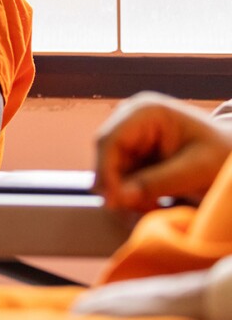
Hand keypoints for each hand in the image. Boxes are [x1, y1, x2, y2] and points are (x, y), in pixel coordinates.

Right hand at [92, 92, 231, 211]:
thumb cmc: (224, 158)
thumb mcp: (196, 170)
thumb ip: (158, 182)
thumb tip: (119, 198)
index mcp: (146, 111)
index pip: (110, 141)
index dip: (106, 172)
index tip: (113, 203)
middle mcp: (131, 119)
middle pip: (106, 156)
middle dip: (117, 186)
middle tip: (135, 214)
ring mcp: (131, 136)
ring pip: (110, 170)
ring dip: (125, 194)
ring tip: (153, 209)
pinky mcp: (134, 153)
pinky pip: (120, 177)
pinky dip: (132, 195)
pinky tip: (153, 204)